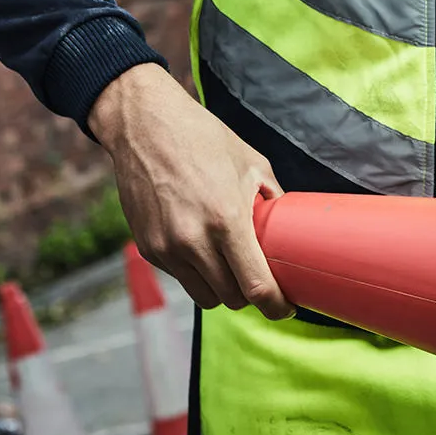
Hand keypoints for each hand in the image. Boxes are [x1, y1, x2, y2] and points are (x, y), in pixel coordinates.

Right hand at [89, 63, 292, 319]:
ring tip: (231, 265)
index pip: (255, 286)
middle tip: (260, 278)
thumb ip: (272, 198)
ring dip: (222, 288)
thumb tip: (289, 226)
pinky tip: (201, 245)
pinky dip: (196, 271)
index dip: (276, 305)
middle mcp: (194, 241)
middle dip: (250, 293)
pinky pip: (181, 278)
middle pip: (231, 298)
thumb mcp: (251, 162)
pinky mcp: (148, 249)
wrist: (146, 126)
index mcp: (226, 219)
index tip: (286, 308)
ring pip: (204, 296)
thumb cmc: (203, 138)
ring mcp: (167, 248)